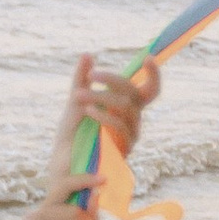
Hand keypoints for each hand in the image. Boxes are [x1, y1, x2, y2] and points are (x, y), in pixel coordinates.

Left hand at [52, 51, 159, 190]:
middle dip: (112, 80)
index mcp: (127, 107)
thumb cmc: (72, 134)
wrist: (64, 166)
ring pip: (125, 107)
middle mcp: (133, 120)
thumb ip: (81, 79)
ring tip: (78, 95)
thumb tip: (87, 54)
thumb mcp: (75, 102)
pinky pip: (119, 126)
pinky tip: (88, 110)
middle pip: (134, 93)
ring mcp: (130, 134)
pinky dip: (104, 115)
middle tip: (91, 75)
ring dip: (101, 97)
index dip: (154, 74)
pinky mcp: (123, 148)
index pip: (150, 90)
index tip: (148, 58)